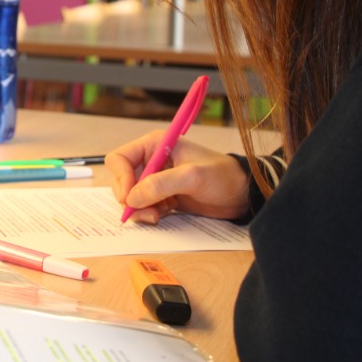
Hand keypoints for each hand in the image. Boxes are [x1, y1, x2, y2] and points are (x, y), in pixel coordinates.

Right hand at [108, 134, 249, 223]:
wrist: (241, 194)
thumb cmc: (221, 176)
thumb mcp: (192, 176)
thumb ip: (160, 185)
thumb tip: (132, 198)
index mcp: (154, 145)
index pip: (120, 158)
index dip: (121, 178)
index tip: (129, 197)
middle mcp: (151, 161)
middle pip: (122, 180)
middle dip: (129, 198)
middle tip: (144, 212)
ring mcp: (156, 180)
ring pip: (131, 196)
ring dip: (139, 209)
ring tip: (156, 216)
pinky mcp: (162, 196)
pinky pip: (143, 206)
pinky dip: (148, 214)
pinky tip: (163, 215)